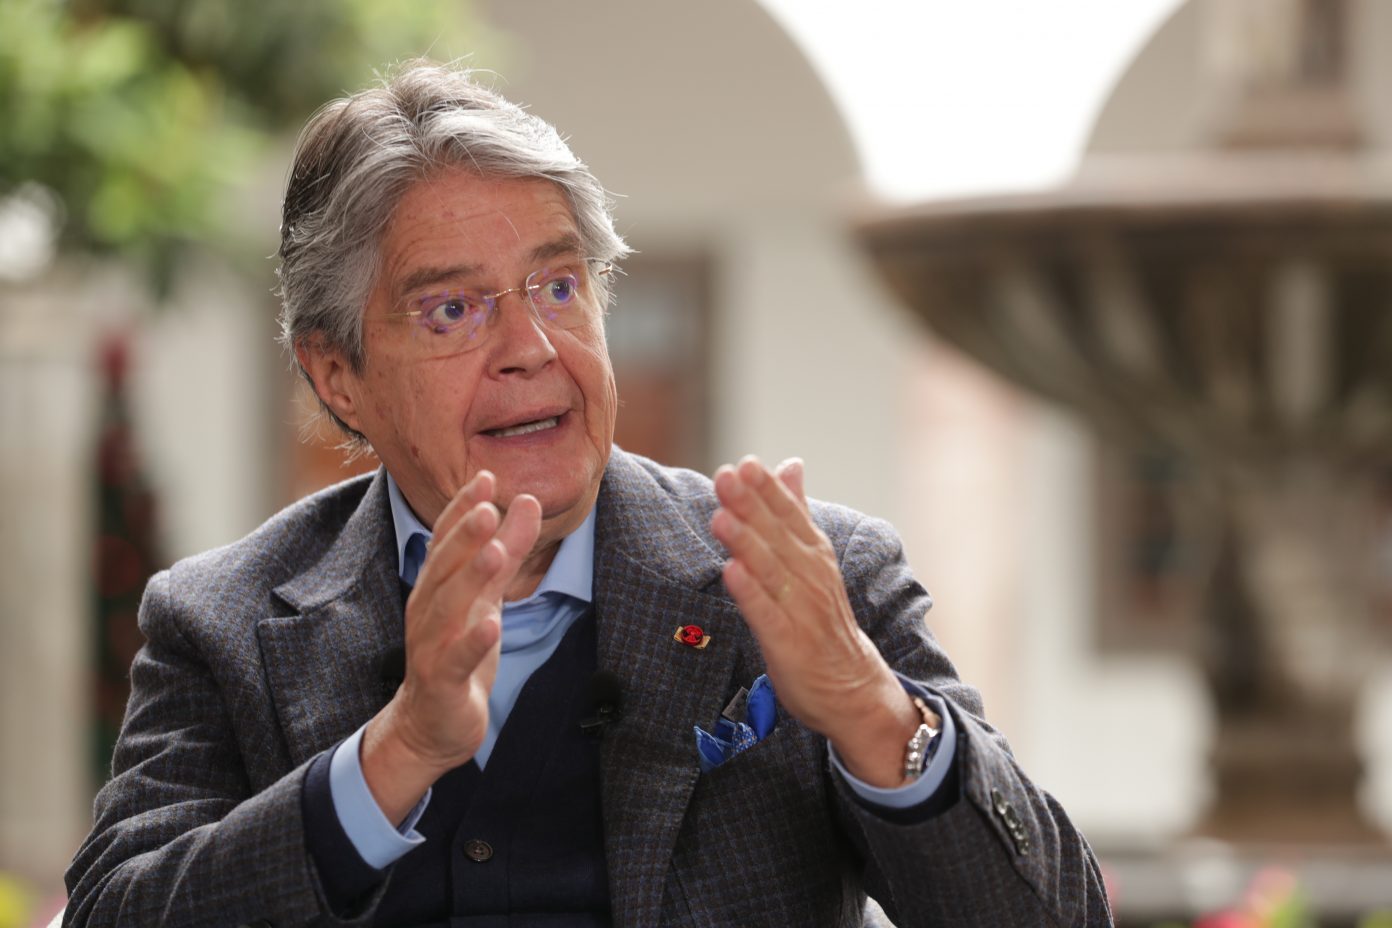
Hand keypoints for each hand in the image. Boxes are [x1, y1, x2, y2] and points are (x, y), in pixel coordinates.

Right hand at [361, 470, 540, 822]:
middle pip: (445, 567)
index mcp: (437, 586)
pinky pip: (457, 659)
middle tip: (487, 505)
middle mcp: (428, 609)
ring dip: (469, 578)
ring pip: (448, 607)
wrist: (432, 723)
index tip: (485, 477)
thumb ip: (507, 551)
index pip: (446, 539)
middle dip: (464, 535)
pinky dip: (473, 641)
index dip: (462, 509)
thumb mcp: (488, 596)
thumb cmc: (459, 650)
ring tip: (493, 552)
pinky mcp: (443, 681)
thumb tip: (526, 501)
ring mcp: (432, 645)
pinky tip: (492, 624)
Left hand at [710, 456, 929, 787]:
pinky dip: (750, 594)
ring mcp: (800, 609)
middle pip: (776, 536)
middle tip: (726, 477)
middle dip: (750, 505)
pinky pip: (767, 614)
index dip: (766, 489)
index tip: (745, 463)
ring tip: (722, 516)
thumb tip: (790, 463)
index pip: (789, 514)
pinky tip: (731, 573)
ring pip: (770, 570)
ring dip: (746, 542)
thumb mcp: (813, 557)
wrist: (852, 686)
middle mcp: (809, 576)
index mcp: (812, 553)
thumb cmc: (823, 618)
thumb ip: (796, 510)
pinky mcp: (789, 642)